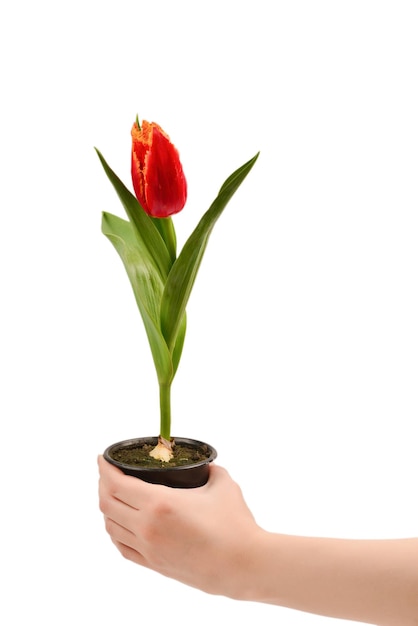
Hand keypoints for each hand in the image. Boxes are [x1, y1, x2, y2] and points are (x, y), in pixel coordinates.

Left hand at [98, 456, 260, 596]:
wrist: (243, 565)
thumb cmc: (235, 525)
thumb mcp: (222, 484)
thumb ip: (210, 470)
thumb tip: (206, 466)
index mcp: (159, 503)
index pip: (116, 484)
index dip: (105, 469)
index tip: (103, 458)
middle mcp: (147, 526)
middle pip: (107, 503)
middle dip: (103, 484)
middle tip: (108, 472)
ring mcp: (148, 549)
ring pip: (111, 526)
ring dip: (107, 507)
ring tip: (114, 495)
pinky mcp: (154, 565)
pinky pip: (122, 547)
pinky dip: (115, 531)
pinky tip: (121, 523)